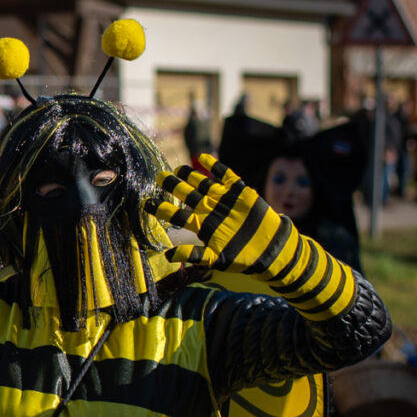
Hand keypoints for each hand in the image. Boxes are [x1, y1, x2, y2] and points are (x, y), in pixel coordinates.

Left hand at [144, 154, 297, 278]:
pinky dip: (216, 167)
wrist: (269, 249)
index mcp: (201, 225)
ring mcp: (223, 199)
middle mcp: (208, 210)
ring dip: (191, 175)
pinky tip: (204, 158)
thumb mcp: (214, 258)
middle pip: (186, 195)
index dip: (162, 209)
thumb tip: (167, 256)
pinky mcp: (239, 192)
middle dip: (173, 186)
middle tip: (160, 177)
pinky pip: (225, 175)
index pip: (176, 215)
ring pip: (202, 183)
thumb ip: (192, 255)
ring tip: (178, 168)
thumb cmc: (240, 256)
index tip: (147, 203)